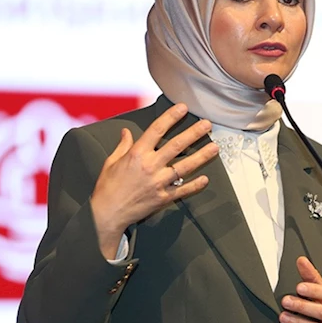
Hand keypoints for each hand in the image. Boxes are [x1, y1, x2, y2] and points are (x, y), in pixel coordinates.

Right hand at [90, 103, 219, 257]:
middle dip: (193, 133)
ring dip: (201, 156)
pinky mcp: (162, 198)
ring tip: (214, 147)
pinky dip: (195, 185)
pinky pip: (182, 190)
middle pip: (176, 146)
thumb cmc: (107, 188)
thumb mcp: (111, 162)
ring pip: (185, 167)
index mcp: (136, 154)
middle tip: (207, 125)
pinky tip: (205, 179)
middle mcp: (150, 166)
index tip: (182, 108)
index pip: (157, 130)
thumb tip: (126, 132)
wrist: (107, 214)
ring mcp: (158, 183)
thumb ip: (123, 145)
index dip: (171, 117)